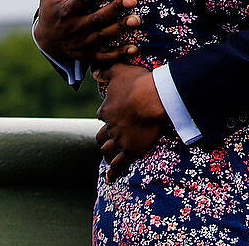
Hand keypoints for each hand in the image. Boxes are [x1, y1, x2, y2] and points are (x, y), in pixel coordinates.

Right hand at [37, 0, 141, 64]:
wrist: (45, 42)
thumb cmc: (51, 9)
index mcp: (67, 10)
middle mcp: (75, 28)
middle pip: (96, 19)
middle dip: (114, 9)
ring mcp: (82, 43)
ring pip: (103, 37)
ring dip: (120, 29)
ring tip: (137, 19)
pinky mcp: (89, 55)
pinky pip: (105, 57)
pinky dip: (119, 55)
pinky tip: (135, 48)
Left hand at [96, 64, 166, 181]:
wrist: (154, 99)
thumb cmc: (138, 83)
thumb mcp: (119, 71)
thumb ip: (106, 71)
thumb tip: (94, 72)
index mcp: (106, 110)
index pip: (103, 114)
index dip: (108, 114)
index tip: (114, 113)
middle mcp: (110, 127)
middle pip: (102, 136)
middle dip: (104, 137)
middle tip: (107, 139)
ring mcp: (120, 140)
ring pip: (108, 150)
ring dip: (107, 153)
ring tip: (107, 158)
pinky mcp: (131, 150)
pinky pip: (119, 164)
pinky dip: (114, 171)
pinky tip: (111, 178)